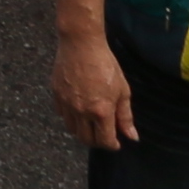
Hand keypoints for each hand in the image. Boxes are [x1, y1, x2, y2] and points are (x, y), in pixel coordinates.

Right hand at [50, 27, 137, 151]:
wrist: (81, 43)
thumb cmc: (105, 64)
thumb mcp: (122, 90)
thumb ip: (125, 116)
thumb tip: (132, 136)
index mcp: (101, 111)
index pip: (105, 141)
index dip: (113, 145)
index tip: (117, 142)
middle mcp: (82, 111)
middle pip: (87, 139)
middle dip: (97, 141)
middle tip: (104, 134)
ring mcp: (67, 104)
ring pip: (72, 129)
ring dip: (83, 131)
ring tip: (91, 123)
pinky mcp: (56, 95)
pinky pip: (62, 115)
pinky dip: (71, 117)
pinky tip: (78, 109)